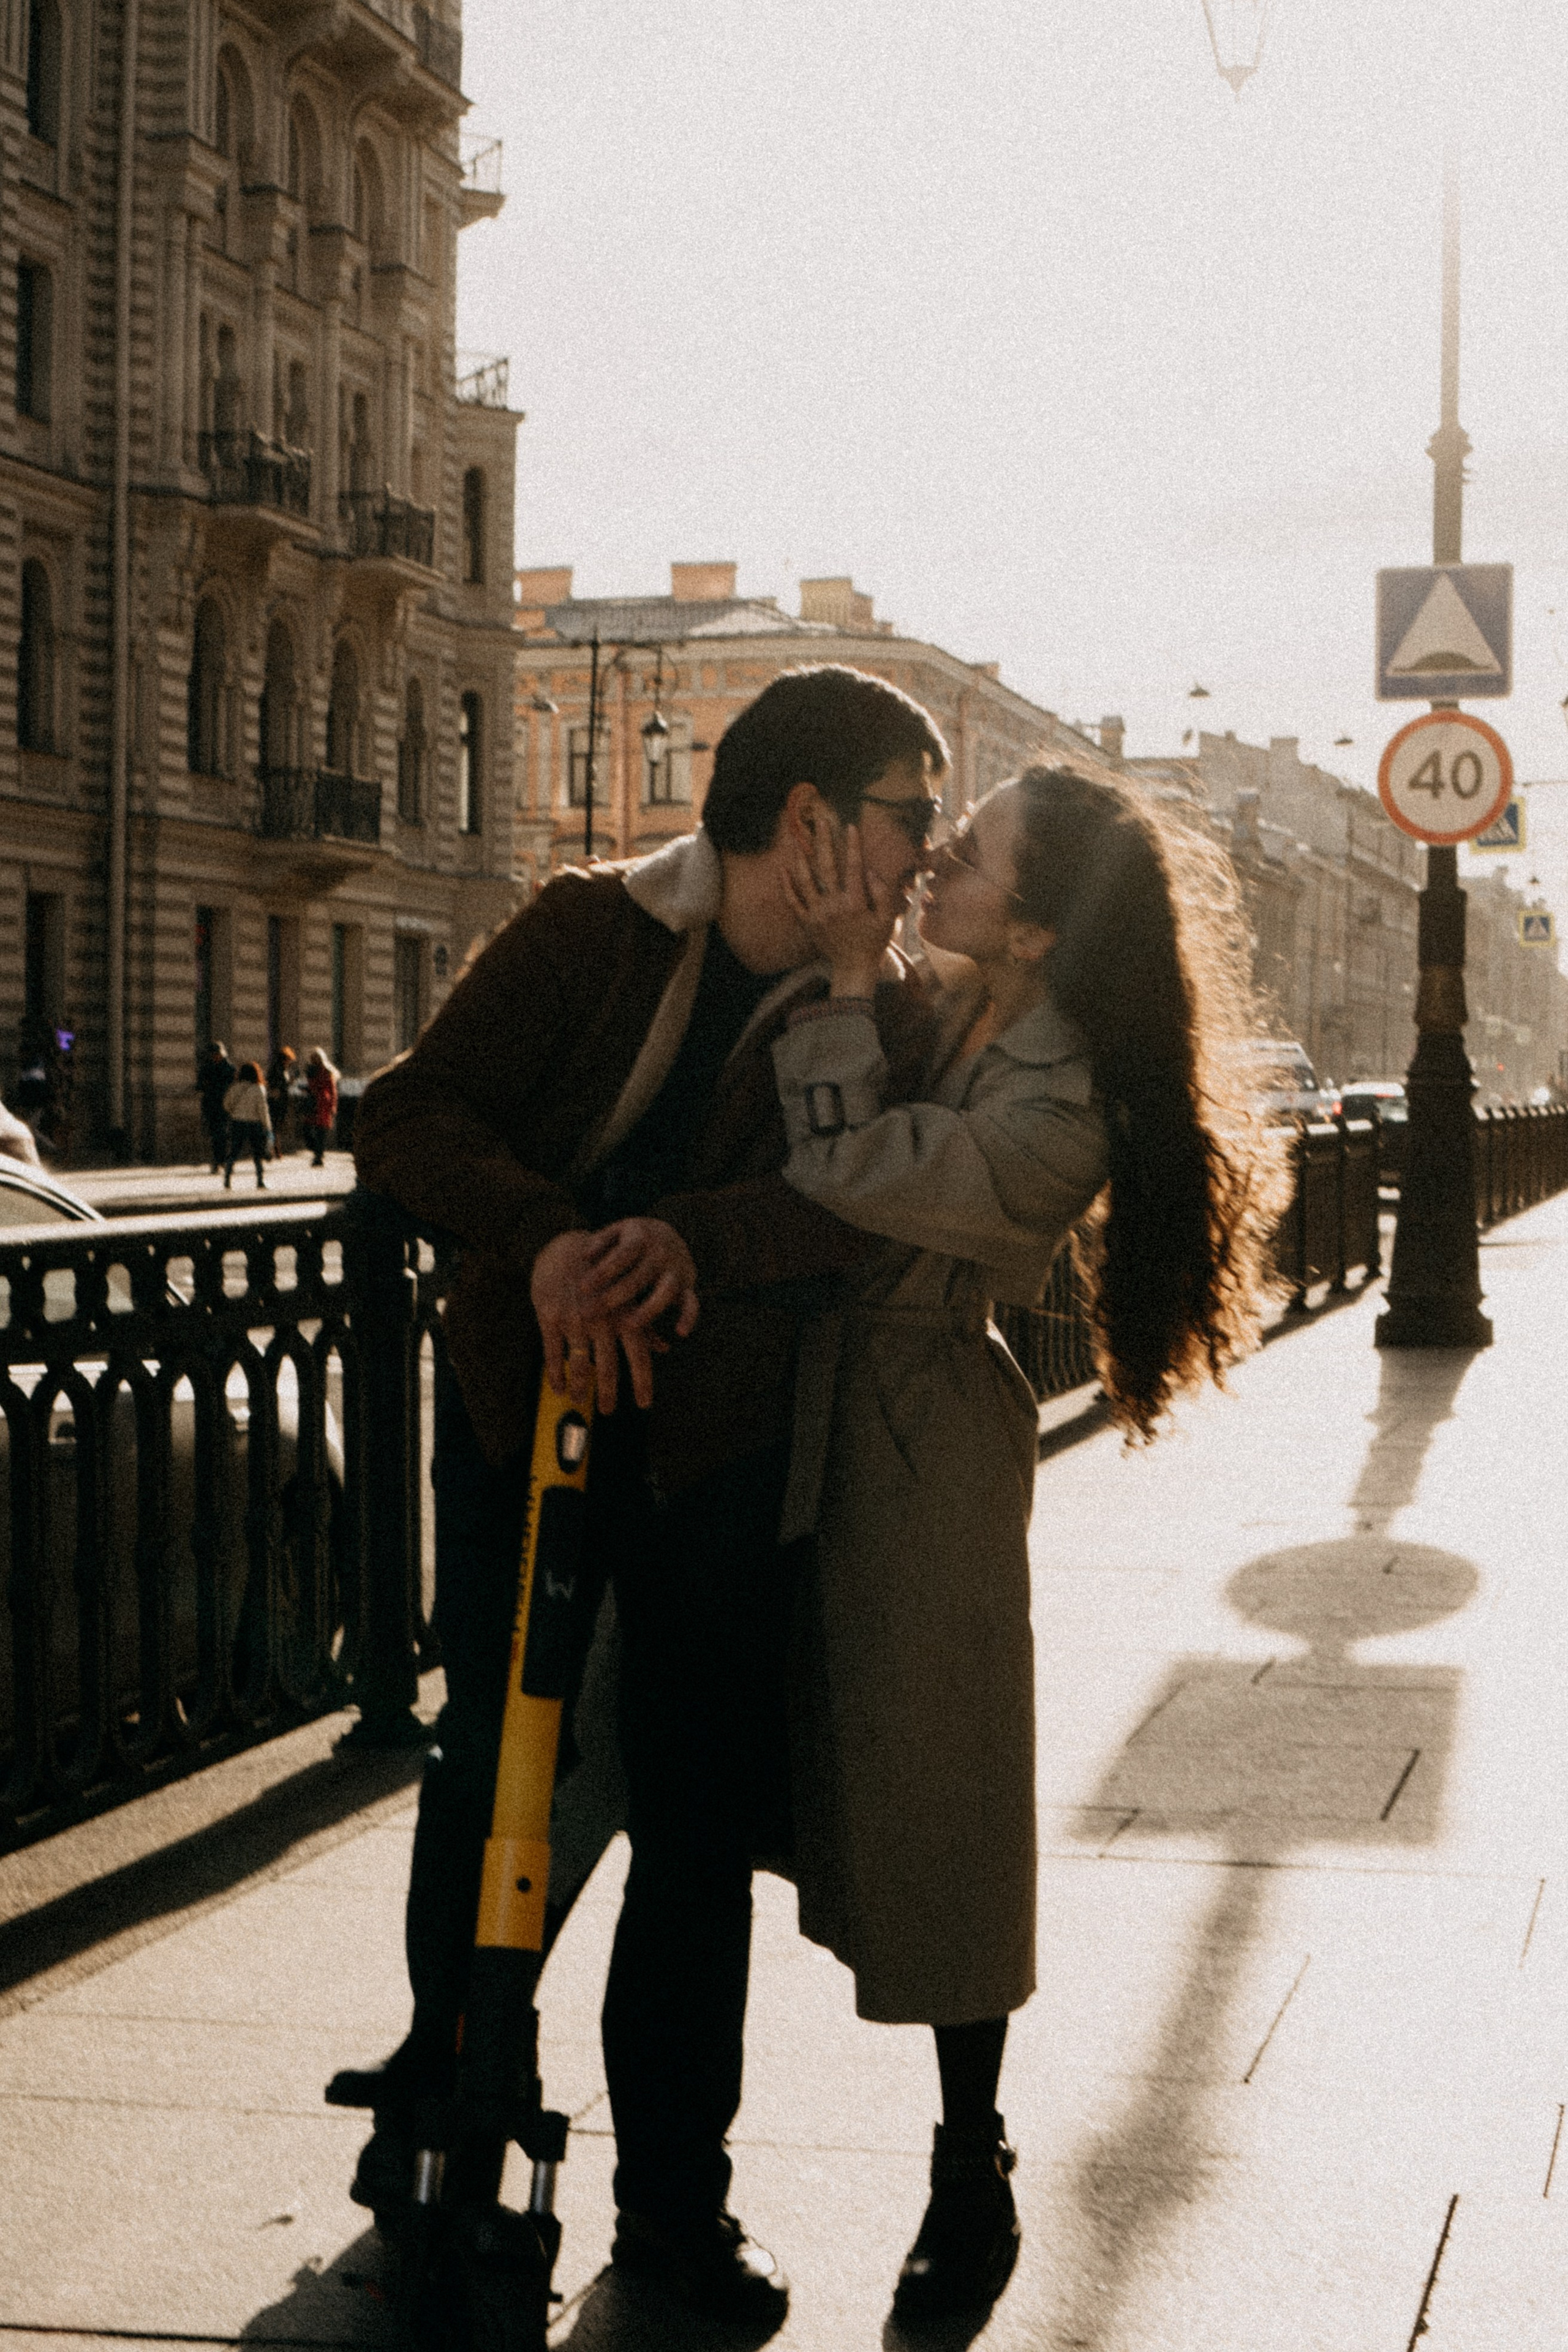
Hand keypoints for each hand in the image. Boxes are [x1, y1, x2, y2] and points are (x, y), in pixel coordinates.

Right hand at [530, 1222, 699, 1413]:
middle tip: (610, 1411)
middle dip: (609, 1392)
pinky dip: (556, 1374)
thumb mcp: (626, 1295)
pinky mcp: (550, 1317)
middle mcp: (602, 1319)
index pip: (638, 1354)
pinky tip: (559, 1387)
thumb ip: (644, 1324)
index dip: (643, 1381)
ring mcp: (575, 1319)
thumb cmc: (602, 1276)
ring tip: (580, 1401)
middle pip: (607, 1366)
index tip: (645, 1404)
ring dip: (581, 1387)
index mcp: (624, 1314)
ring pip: (579, 1364)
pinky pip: (553, 1353)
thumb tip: (664, 1349)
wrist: (563, 1247)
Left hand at [590, 1218, 699, 1337]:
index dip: (603, 1272)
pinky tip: (680, 1333)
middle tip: (589, 1312)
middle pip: (640, 1276)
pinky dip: (690, 1317)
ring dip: (648, 1309)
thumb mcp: (616, 1231)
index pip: (622, 1256)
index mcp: (641, 1238)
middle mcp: (661, 1253)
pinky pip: (693, 1303)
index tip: (582, 1287)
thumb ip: (600, 1241)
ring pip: (667, 1290)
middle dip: (614, 1296)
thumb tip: (585, 1254)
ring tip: (628, 1325)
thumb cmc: (631, 1238)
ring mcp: (677, 1270)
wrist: (668, 1233)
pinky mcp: (688, 1285)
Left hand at [783, 819, 898, 996]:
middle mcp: (833, 906)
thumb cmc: (873, 942)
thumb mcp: (887, 920)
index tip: (850, 826)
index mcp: (854, 903)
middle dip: (824, 841)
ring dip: (801, 858)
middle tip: (820, 821)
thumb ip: (882, 894)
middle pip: (826, 867)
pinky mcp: (807, 923)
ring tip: (798, 840)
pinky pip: (793, 902)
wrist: (853, 967)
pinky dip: (787, 886)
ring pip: (806, 881)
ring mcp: (817, 914)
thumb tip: (871, 871)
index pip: (853, 867)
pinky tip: (782, 869)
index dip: (852, 846)